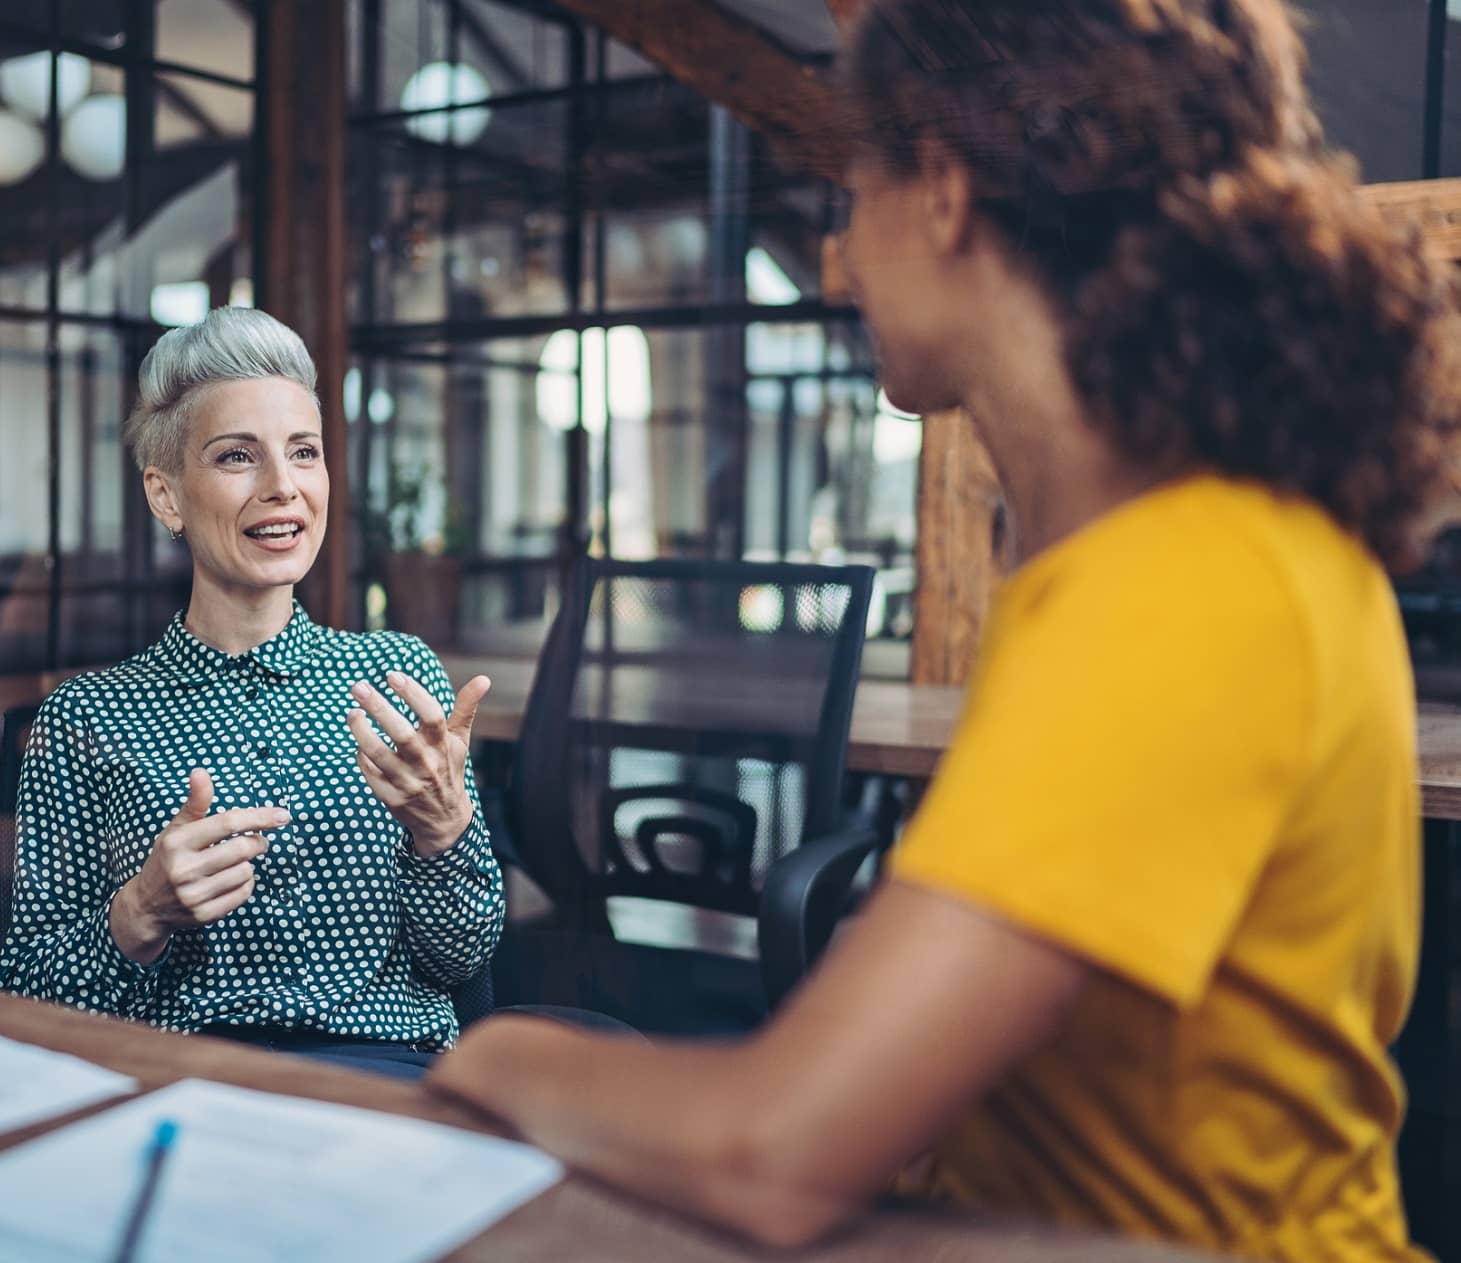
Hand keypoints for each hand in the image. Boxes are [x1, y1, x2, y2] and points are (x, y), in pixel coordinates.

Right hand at [110, 769, 285, 963]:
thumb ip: (195, 802)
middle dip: (258, 842)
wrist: (147, 906)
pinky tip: (230, 880)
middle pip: (242, 849)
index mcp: (177, 842)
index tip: (283, 815)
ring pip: (246, 872)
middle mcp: (183, 869)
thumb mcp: (177, 829)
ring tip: (235, 863)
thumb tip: (201, 771)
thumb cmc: (168, 859)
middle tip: (257, 842)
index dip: (259, 817)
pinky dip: (245, 884)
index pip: (227, 823)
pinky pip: (243, 894)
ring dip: (248, 864)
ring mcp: (193, 895)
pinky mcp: (204, 915)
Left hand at [348, 671, 490, 856]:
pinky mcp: (391, 798)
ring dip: (362, 731)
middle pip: (402, 734)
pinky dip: (361, 757)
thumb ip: (466, 708)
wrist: (445, 819)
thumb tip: (484, 679)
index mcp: (443, 745)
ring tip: (352, 712)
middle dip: (379, 708)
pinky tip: (359, 741)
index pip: (431, 715)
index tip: (393, 675)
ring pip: (379, 754)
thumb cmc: (448, 769)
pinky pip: (370, 774)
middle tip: (359, 686)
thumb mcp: (460, 740)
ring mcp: (408, 783)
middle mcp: (427, 764)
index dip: (413, 694)